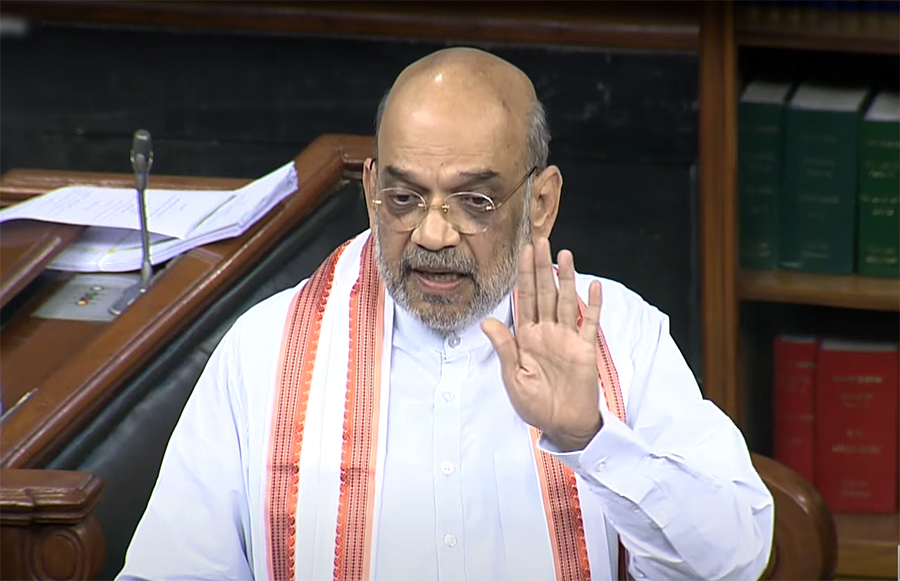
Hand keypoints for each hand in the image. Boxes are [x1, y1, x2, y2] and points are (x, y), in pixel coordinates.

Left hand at [482, 237, 602, 451]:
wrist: (562, 425)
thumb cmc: (535, 405)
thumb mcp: (513, 377)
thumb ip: (503, 347)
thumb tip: (486, 321)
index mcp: (527, 337)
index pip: (525, 299)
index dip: (524, 275)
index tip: (522, 252)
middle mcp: (547, 332)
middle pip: (545, 292)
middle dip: (542, 267)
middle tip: (541, 240)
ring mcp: (567, 339)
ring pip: (566, 301)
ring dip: (566, 278)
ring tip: (566, 255)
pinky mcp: (585, 349)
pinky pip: (589, 323)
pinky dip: (593, 304)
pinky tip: (594, 285)